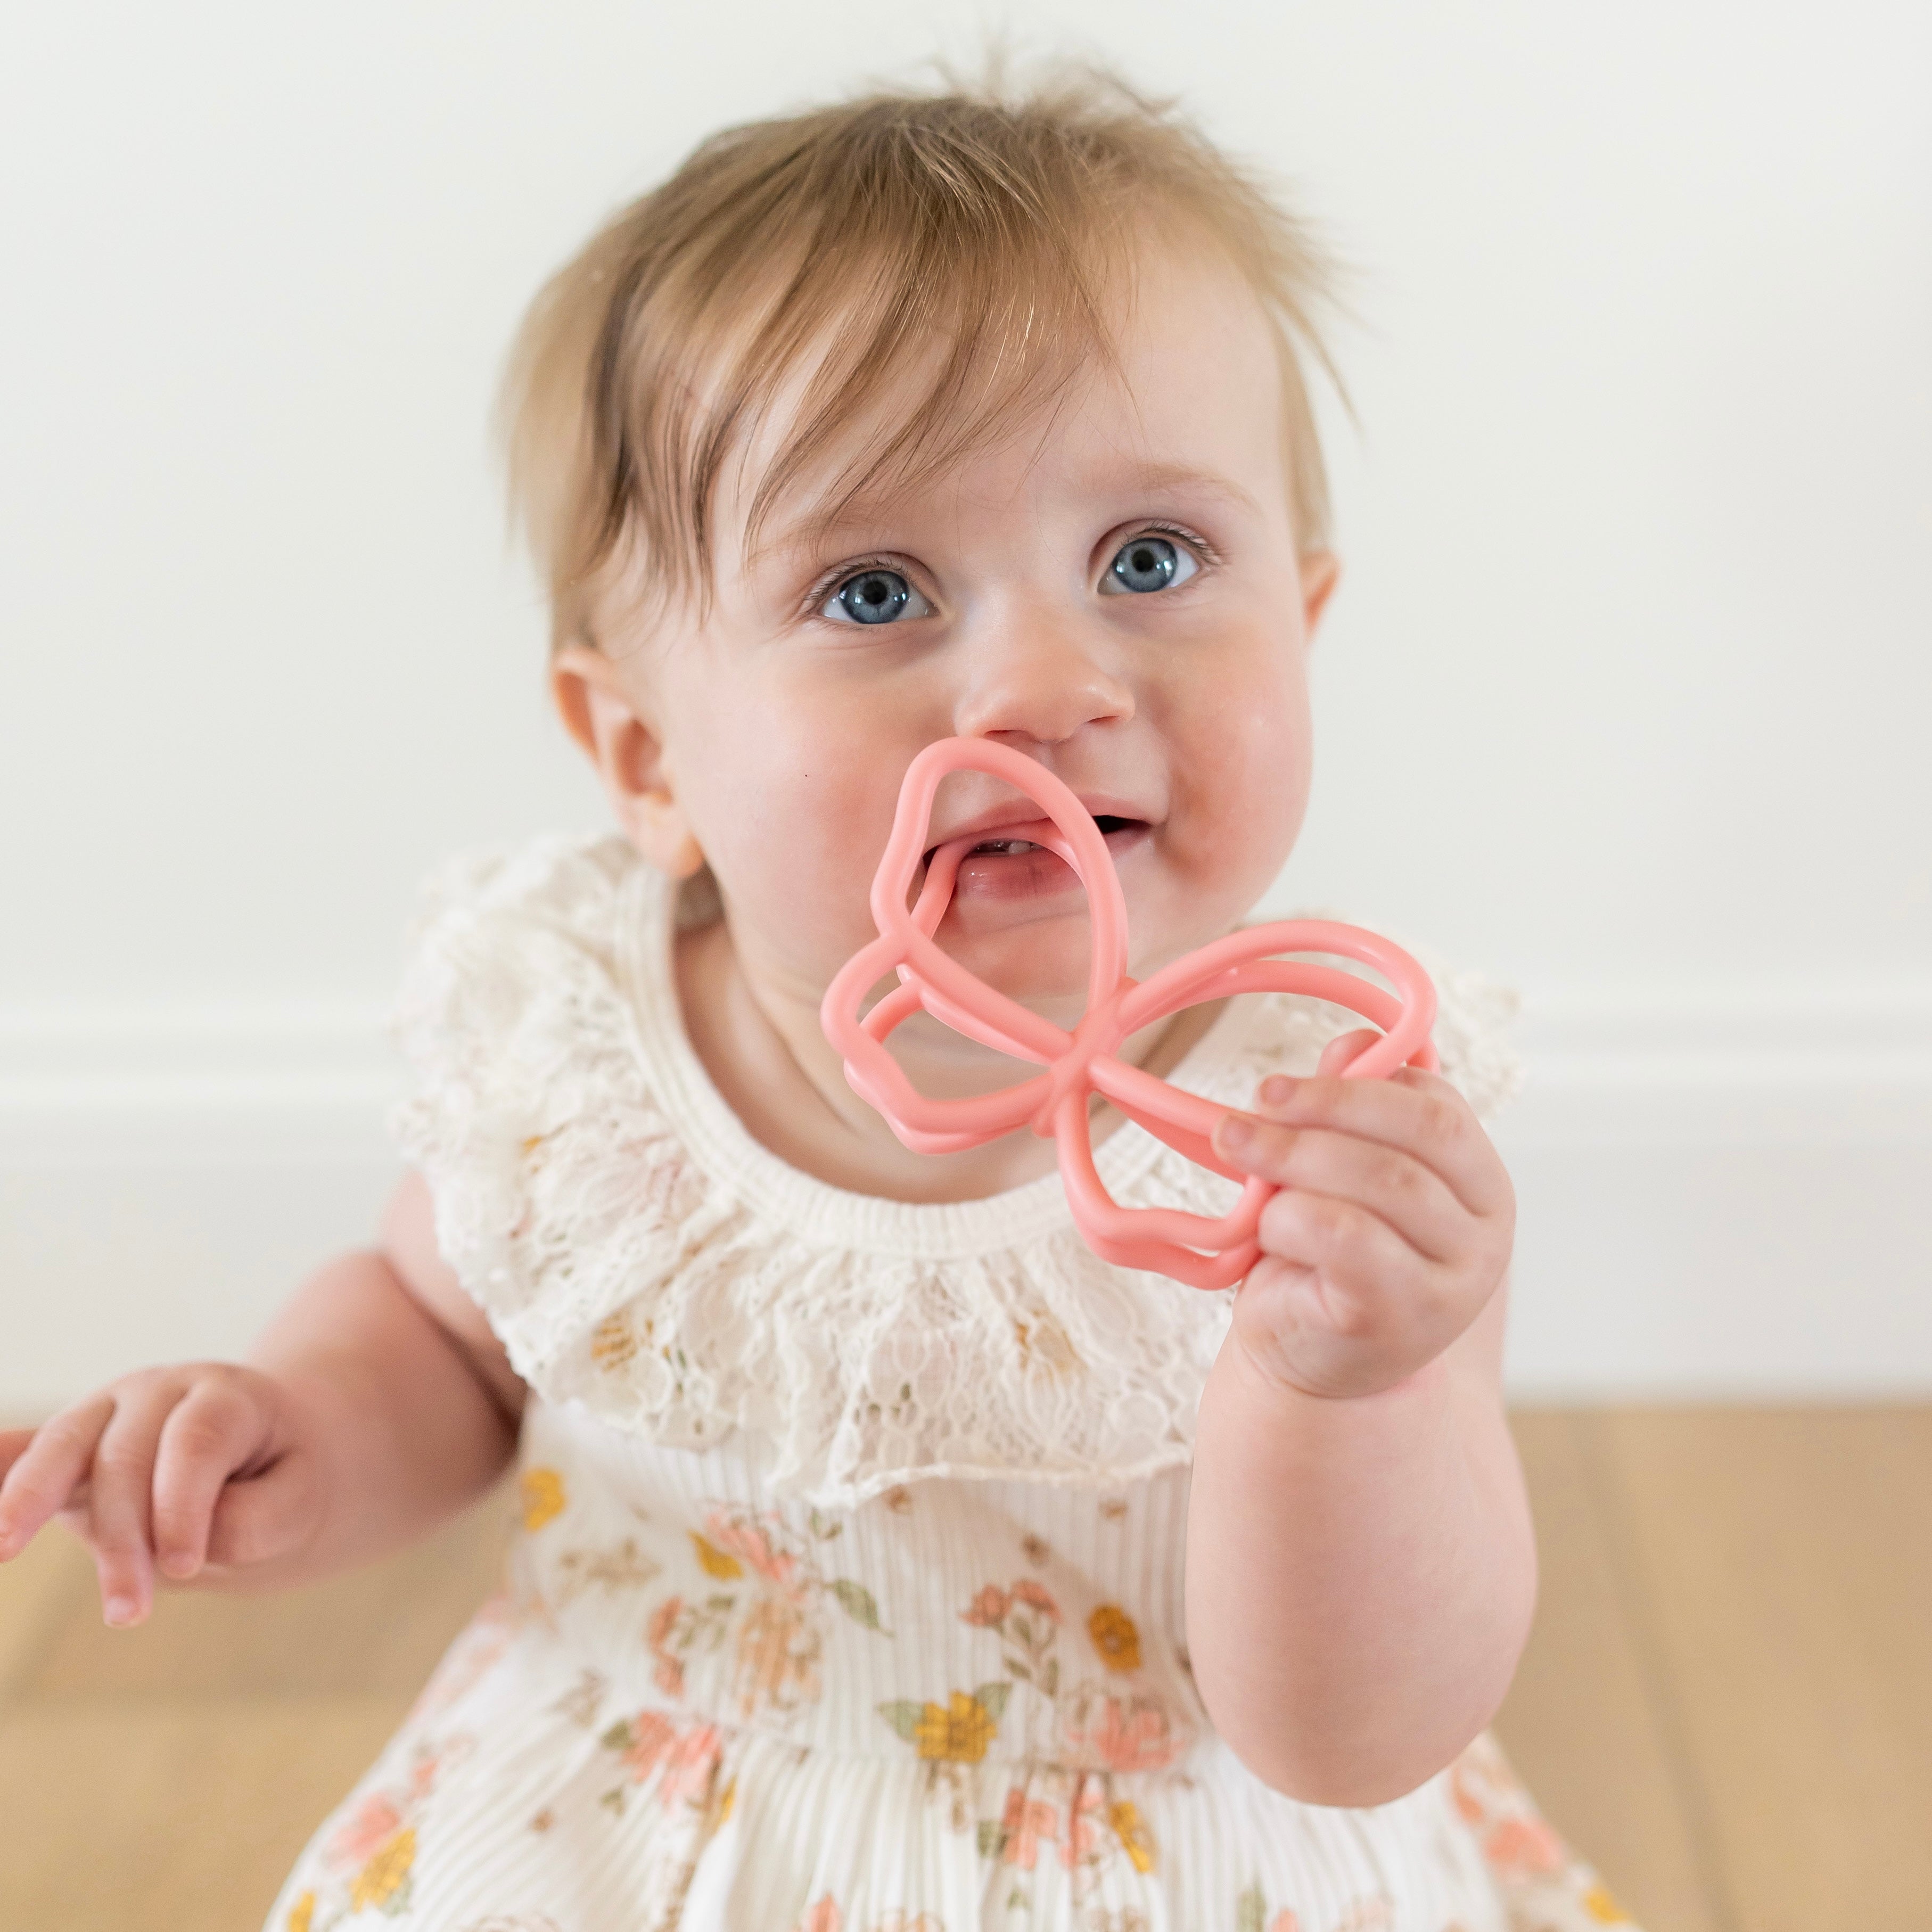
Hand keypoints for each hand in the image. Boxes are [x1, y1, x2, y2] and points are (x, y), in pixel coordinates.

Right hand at [0, 1363, 328, 1624]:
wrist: (275, 1454)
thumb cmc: (287, 1480)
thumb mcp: (298, 1502)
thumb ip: (250, 1523)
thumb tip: (177, 1548)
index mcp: (228, 1396)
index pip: (196, 1441)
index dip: (182, 1505)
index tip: (184, 1567)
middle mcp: (163, 1392)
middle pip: (126, 1454)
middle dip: (120, 1537)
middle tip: (129, 1614)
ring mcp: (110, 1412)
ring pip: (64, 1447)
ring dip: (32, 1502)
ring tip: (3, 1549)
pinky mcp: (73, 1447)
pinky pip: (25, 1449)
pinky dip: (0, 1467)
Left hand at [1210, 1031, 1515, 1399]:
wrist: (1310, 1364)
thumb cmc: (1322, 1258)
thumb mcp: (1338, 1175)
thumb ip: (1350, 1111)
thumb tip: (1350, 1044)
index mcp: (1480, 1183)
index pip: (1438, 1106)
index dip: (1362, 1082)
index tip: (1286, 1086)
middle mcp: (1484, 1231)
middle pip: (1417, 1133)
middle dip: (1324, 1107)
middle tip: (1253, 1104)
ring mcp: (1452, 1280)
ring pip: (1382, 1180)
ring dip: (1294, 1155)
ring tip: (1236, 1146)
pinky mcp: (1402, 1315)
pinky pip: (1346, 1236)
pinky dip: (1292, 1216)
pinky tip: (1264, 1225)